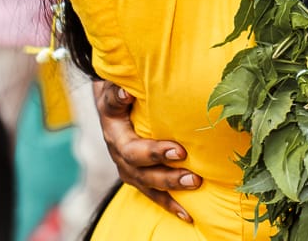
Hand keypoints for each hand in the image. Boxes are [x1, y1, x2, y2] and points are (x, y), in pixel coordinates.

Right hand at [93, 80, 200, 223]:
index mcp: (115, 136)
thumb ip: (117, 93)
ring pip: (149, 187)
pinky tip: (188, 215)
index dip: (155, 154)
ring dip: (172, 192)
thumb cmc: (118, 93)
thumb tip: (125, 92)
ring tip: (195, 189)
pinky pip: (154, 195)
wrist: (112, 104)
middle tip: (193, 178)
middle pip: (143, 174)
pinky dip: (170, 205)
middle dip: (169, 177)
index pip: (134, 151)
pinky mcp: (138, 177)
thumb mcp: (113, 91)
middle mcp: (120, 158)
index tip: (180, 151)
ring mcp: (129, 170)